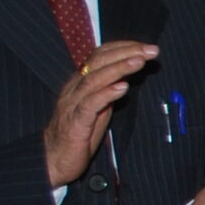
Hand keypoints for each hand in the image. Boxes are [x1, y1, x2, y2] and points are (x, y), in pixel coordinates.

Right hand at [43, 42, 157, 187]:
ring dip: (119, 68)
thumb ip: (110, 90)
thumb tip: (128, 74)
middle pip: (98, 62)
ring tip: (139, 61)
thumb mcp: (99, 107)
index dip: (122, 48)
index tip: (145, 46)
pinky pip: (90, 104)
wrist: (54, 158)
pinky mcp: (75, 122)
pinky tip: (123, 88)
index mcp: (80, 82)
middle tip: (151, 50)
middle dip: (126, 53)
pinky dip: (107, 94)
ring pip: (94, 79)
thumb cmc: (79, 133)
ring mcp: (73, 104)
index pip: (99, 55)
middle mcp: (75, 88)